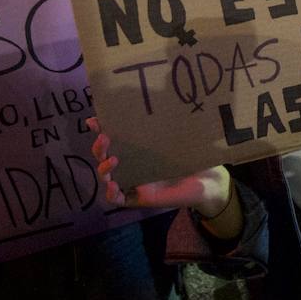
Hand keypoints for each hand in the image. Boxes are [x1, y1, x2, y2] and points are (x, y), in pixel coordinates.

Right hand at [89, 117, 232, 212]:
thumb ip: (165, 126)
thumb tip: (162, 100)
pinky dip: (110, 193)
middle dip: (99, 147)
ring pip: (106, 176)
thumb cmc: (192, 157)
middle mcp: (130, 164)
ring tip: (112, 159)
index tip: (94, 120)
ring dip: (103, 168)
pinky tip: (113, 185)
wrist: (206, 182)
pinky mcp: (137, 199)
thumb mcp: (177, 139)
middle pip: (103, 156)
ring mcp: (131, 182)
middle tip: (104, 138)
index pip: (113, 138)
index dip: (100, 130)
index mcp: (135, 149)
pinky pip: (116, 199)